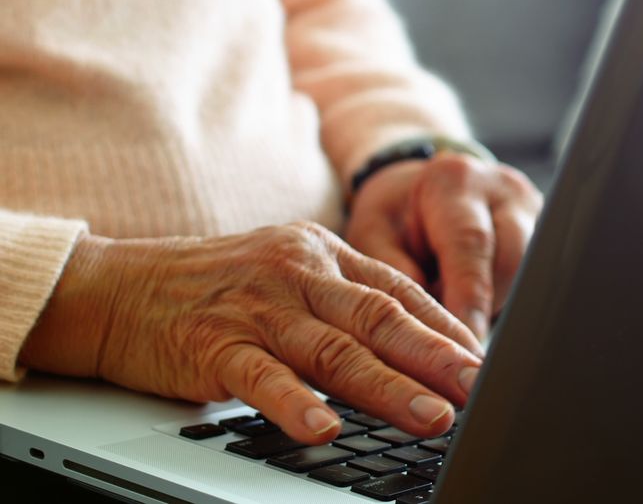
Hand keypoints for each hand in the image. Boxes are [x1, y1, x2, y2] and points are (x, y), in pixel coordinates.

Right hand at [18, 222, 482, 445]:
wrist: (119, 288)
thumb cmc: (216, 289)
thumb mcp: (290, 278)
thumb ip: (346, 306)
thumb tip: (416, 350)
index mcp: (323, 255)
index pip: (399, 293)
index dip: (446, 329)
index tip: (484, 363)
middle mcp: (297, 273)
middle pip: (379, 318)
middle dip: (435, 356)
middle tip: (478, 388)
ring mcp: (256, 307)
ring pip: (333, 349)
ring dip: (387, 386)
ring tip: (431, 416)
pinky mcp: (213, 342)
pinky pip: (260, 375)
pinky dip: (294, 402)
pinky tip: (324, 427)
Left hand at [345, 153, 543, 339]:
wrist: (416, 192)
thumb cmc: (392, 217)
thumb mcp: (373, 236)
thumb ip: (393, 274)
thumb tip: (424, 323)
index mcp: (455, 181)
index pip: (471, 243)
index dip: (470, 298)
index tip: (465, 344)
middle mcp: (503, 190)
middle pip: (514, 260)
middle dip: (488, 308)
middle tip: (463, 351)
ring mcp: (532, 211)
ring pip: (531, 275)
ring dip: (497, 308)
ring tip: (462, 328)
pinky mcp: (545, 236)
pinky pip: (536, 281)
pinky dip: (508, 305)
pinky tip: (481, 319)